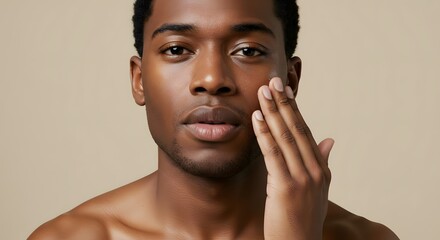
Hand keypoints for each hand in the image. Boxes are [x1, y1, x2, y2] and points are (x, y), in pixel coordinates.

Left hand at [252, 77, 333, 239]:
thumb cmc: (302, 218)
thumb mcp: (317, 189)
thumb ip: (321, 161)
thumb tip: (330, 139)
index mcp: (320, 168)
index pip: (305, 131)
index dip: (294, 109)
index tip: (285, 90)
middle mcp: (315, 170)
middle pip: (296, 129)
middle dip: (283, 103)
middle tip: (272, 81)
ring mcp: (303, 179)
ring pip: (285, 138)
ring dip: (272, 112)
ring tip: (263, 92)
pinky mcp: (286, 188)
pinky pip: (274, 155)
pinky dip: (265, 134)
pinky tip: (257, 118)